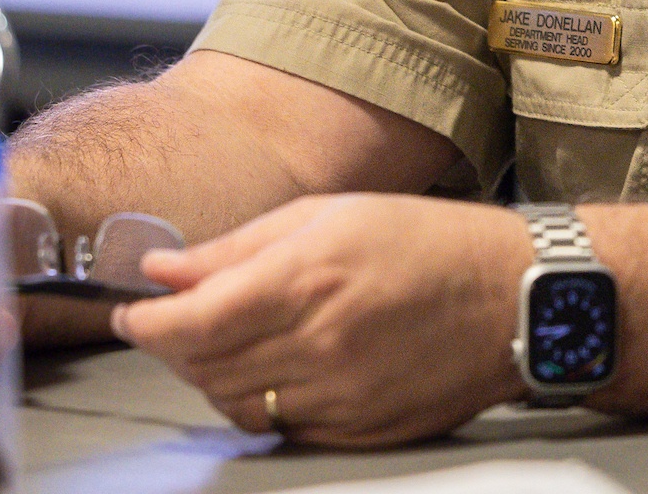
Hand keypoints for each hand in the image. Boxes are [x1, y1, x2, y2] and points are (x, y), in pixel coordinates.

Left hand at [112, 193, 531, 446]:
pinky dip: (264, 401)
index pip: (191, 322)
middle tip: (176, 320)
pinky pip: (282, 427)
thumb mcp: (331, 215)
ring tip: (232, 341)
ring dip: (215, 376)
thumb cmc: (429, 242)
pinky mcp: (360, 432)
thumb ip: (239, 246)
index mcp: (309, 279)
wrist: (516, 297)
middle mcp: (320, 344)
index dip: (145, 323)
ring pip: (236, 404)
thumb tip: (163, 269)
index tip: (131, 313)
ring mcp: (340, 396)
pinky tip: (280, 367)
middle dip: (175, 345)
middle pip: (204, 368)